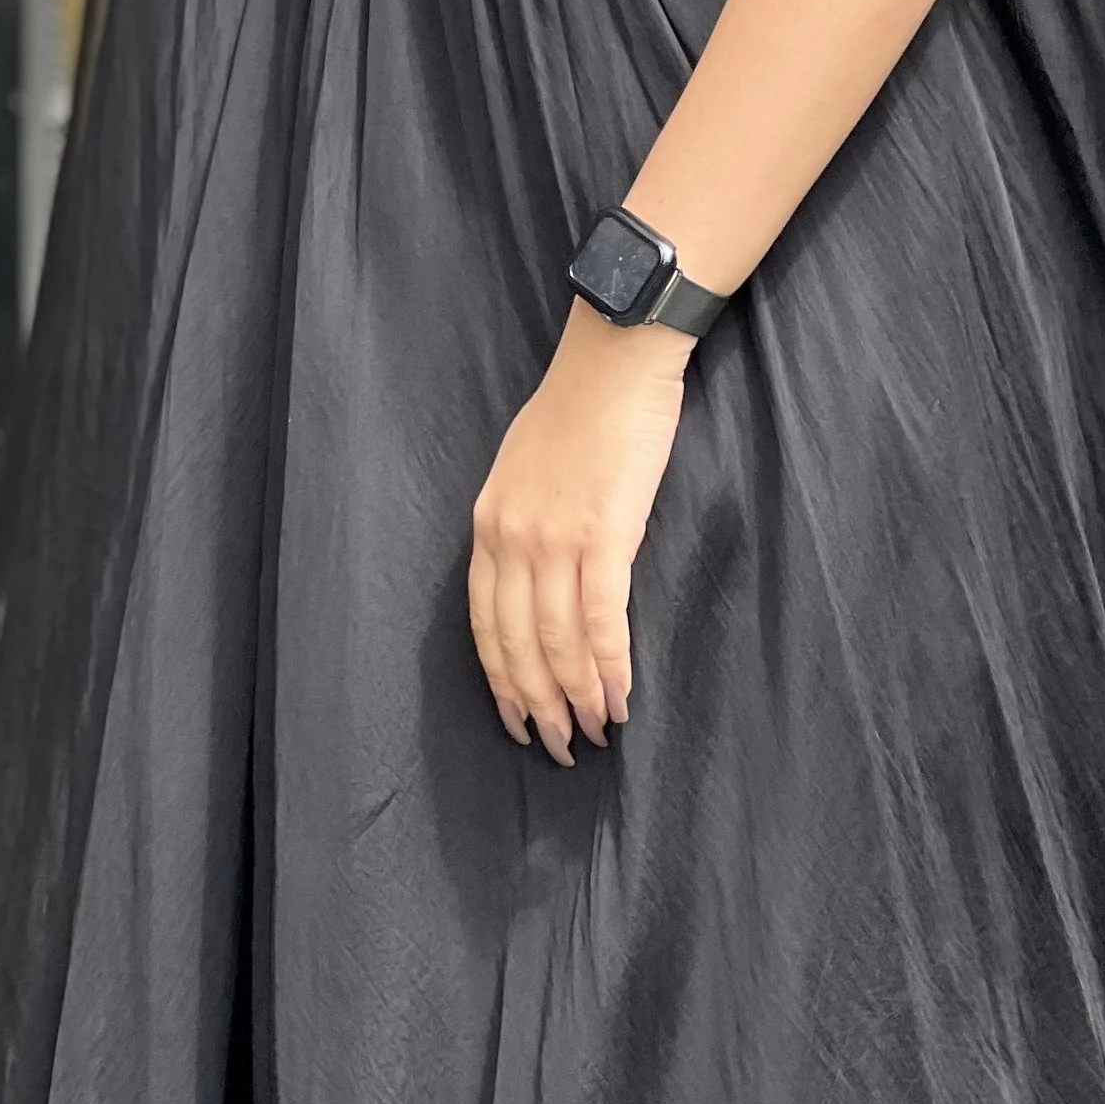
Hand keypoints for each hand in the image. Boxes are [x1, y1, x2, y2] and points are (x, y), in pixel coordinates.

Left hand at [469, 305, 691, 762]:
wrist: (618, 356)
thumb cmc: (582, 406)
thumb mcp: (525, 468)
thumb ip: (522, 522)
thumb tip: (535, 576)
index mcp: (488, 523)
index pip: (484, 623)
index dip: (502, 680)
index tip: (519, 719)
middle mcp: (511, 538)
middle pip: (517, 643)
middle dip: (537, 704)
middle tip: (560, 746)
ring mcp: (554, 537)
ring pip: (558, 640)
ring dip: (577, 696)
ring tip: (595, 733)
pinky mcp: (604, 532)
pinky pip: (602, 617)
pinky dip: (610, 664)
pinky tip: (620, 697)